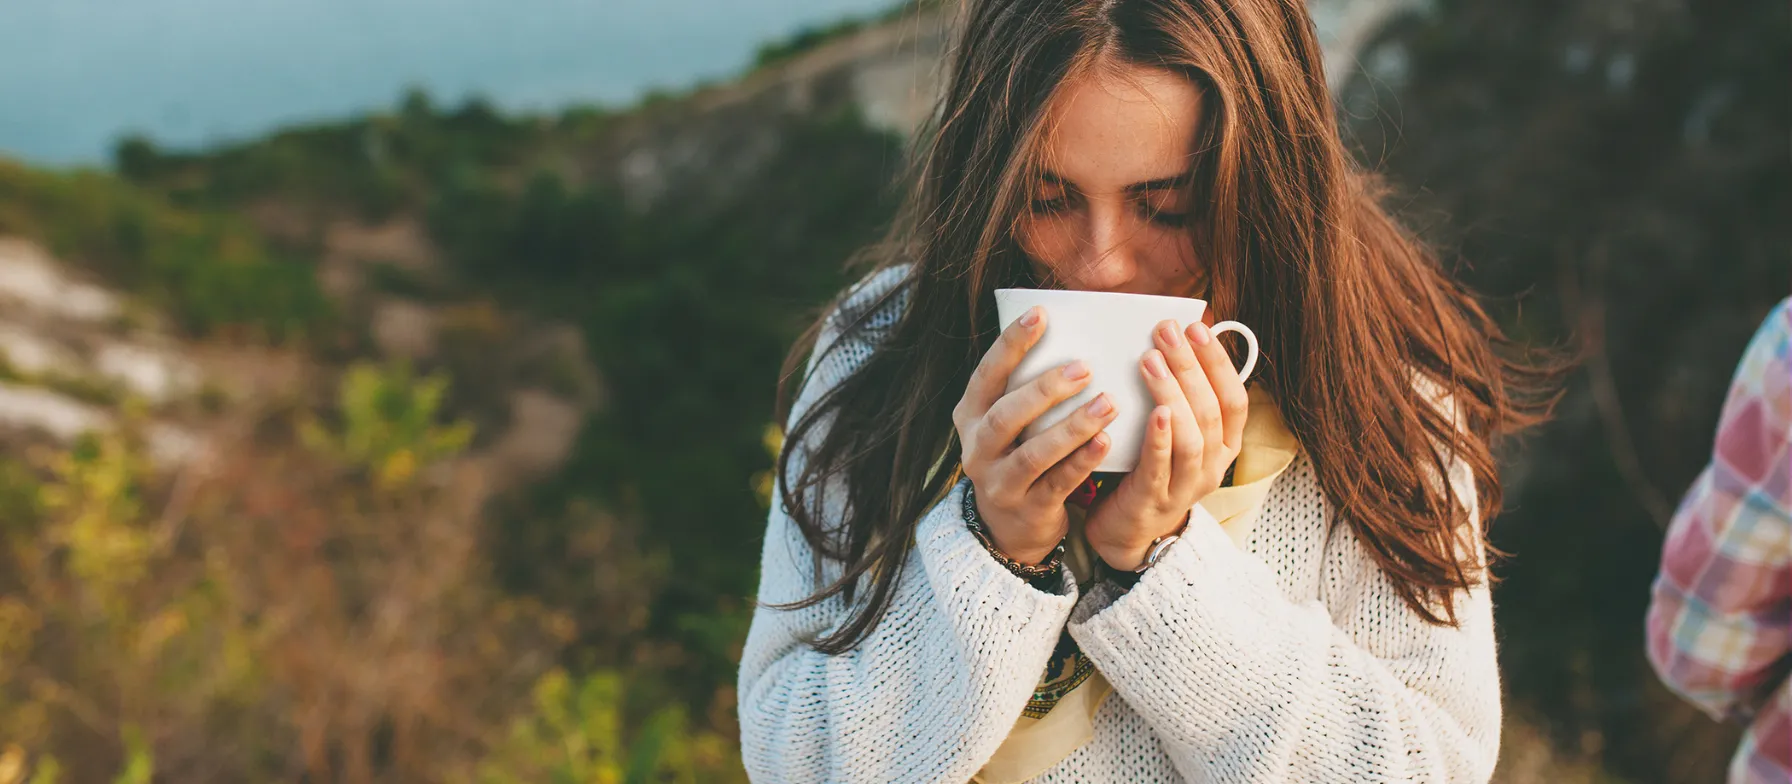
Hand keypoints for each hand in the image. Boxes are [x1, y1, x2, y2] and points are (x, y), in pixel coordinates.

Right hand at [953, 305, 1120, 563]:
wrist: (1009, 527)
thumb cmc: (1017, 454)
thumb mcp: (1008, 422)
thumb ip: (1024, 387)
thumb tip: (1068, 330)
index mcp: (970, 416)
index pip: (987, 375)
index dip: (1011, 345)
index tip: (1041, 314)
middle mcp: (977, 449)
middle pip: (1005, 415)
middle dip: (1045, 389)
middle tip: (1084, 367)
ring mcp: (999, 483)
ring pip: (1033, 453)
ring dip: (1072, 427)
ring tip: (1107, 403)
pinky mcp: (1027, 509)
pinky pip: (1057, 483)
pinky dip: (1082, 462)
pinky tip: (1106, 442)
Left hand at [1083, 313, 1250, 570]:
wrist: (1126, 531)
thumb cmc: (1148, 469)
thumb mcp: (1174, 433)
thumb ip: (1179, 396)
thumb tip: (1173, 340)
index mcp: (1224, 445)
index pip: (1235, 399)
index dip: (1218, 362)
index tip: (1198, 327)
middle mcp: (1213, 466)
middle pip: (1210, 410)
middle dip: (1190, 366)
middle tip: (1167, 331)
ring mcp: (1186, 486)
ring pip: (1192, 436)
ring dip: (1173, 393)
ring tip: (1151, 359)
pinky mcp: (1155, 500)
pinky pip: (1162, 466)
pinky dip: (1161, 437)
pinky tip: (1155, 412)